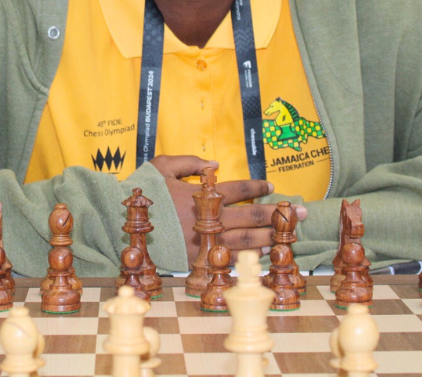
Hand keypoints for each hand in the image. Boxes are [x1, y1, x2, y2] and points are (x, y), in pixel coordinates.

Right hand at [148, 154, 306, 264]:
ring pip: (247, 241)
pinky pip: (230, 259)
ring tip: (291, 234)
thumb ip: (190, 162)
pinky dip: (250, 257)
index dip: (258, 188)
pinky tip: (265, 254)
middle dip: (278, 214)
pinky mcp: (198, 260)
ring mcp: (205, 242)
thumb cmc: (142, 193)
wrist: (119, 224)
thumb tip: (215, 164)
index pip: (239, 190)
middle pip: (252, 217)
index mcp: (203, 194)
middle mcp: (209, 219)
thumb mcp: (162, 166)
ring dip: (272, 237)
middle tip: (301, 212)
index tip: (271, 187)